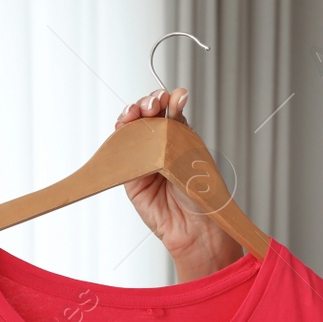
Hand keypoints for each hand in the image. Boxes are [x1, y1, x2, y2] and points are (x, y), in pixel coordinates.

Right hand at [115, 88, 244, 281]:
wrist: (197, 227)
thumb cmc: (202, 193)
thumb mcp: (193, 152)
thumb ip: (180, 123)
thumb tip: (178, 95)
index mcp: (179, 138)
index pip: (166, 111)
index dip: (164, 100)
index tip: (170, 96)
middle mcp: (159, 147)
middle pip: (145, 117)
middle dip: (146, 104)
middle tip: (153, 104)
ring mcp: (143, 160)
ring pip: (130, 130)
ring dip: (130, 115)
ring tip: (136, 111)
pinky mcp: (130, 176)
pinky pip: (121, 153)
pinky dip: (120, 136)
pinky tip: (126, 127)